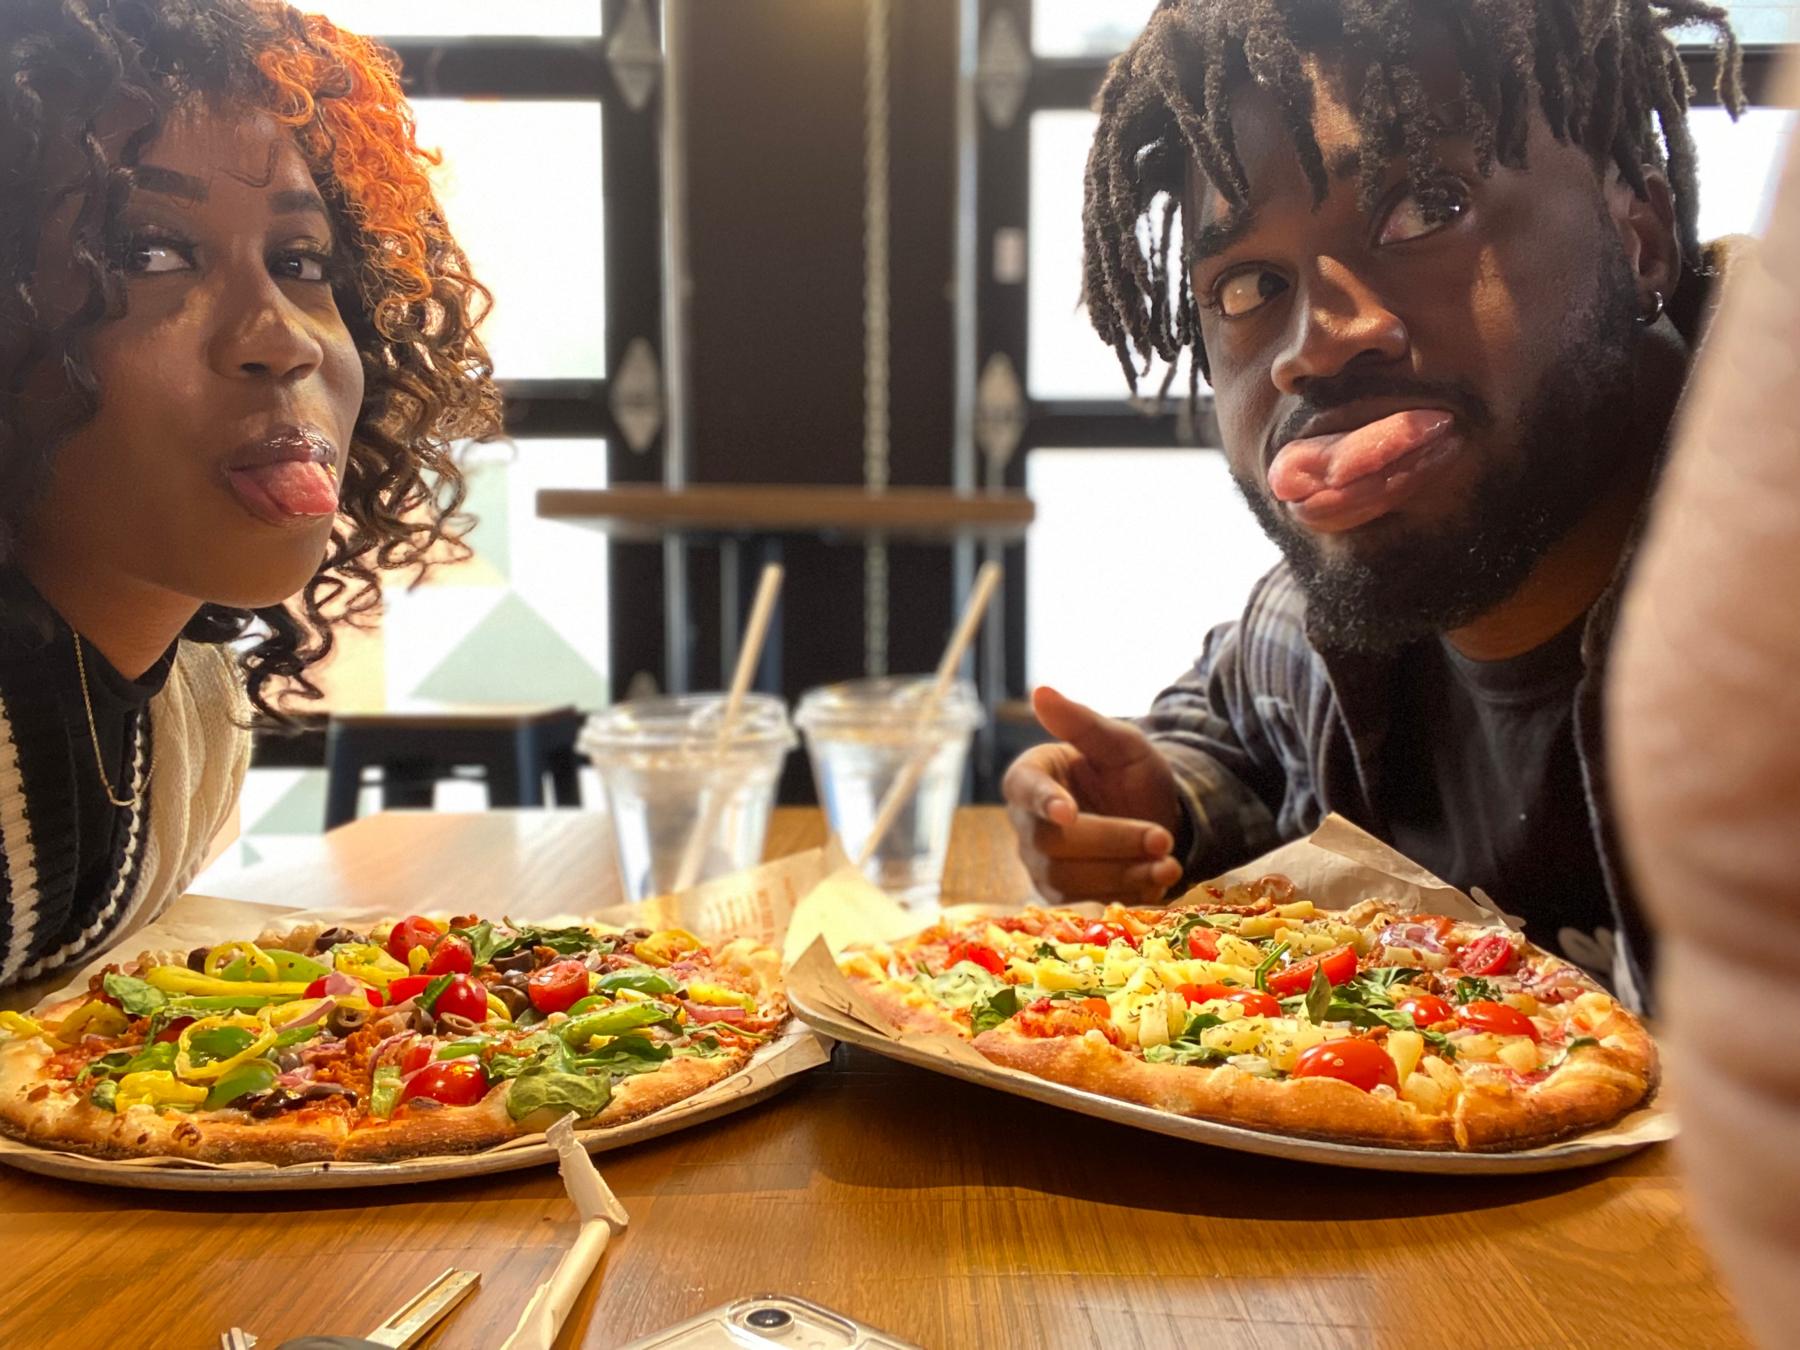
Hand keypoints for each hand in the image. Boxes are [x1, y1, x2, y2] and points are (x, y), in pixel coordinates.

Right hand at [1001, 685, 1184, 903]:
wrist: (1158, 819)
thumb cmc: (1131, 775)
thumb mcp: (1120, 744)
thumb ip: (1082, 723)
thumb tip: (1040, 691)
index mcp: (1031, 776)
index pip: (1024, 789)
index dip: (1043, 801)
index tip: (1069, 812)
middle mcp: (1028, 823)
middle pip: (1052, 843)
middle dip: (1111, 841)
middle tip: (1161, 836)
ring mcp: (1041, 863)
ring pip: (1068, 879)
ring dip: (1123, 870)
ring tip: (1168, 860)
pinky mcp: (1063, 895)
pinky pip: (1087, 900)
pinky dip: (1128, 890)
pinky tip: (1160, 877)